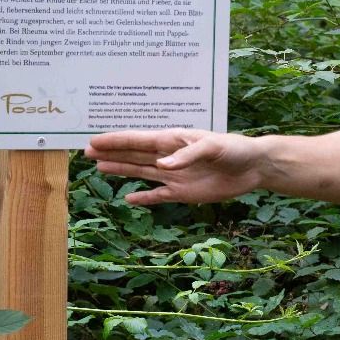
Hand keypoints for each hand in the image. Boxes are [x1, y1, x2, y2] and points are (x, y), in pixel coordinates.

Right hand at [84, 129, 263, 204]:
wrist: (253, 167)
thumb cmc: (234, 149)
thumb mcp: (213, 147)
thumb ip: (187, 155)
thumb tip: (161, 165)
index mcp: (173, 141)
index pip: (138, 140)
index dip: (116, 141)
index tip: (94, 141)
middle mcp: (169, 157)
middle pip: (134, 155)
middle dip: (111, 152)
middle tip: (86, 152)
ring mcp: (174, 175)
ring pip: (141, 173)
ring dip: (121, 170)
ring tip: (99, 167)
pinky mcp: (183, 192)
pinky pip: (158, 196)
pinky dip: (144, 198)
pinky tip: (129, 198)